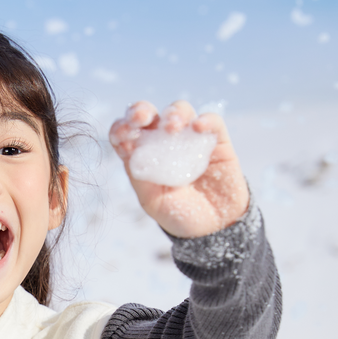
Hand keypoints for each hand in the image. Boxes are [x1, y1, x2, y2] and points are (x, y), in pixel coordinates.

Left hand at [109, 100, 249, 237]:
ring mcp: (190, 138)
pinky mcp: (216, 140)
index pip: (127, 132)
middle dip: (141, 111)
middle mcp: (164, 141)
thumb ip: (140, 177)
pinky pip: (212, 121)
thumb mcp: (153, 201)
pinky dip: (205, 120)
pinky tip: (198, 127)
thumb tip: (127, 147)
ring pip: (179, 111)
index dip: (122, 128)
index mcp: (143, 155)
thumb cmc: (178, 214)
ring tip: (172, 128)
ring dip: (173, 114)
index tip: (122, 134)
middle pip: (150, 114)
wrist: (213, 227)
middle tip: (141, 118)